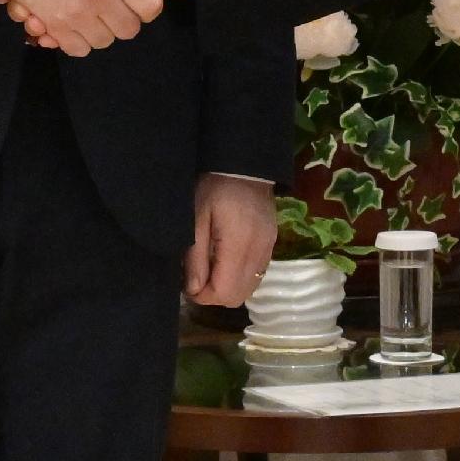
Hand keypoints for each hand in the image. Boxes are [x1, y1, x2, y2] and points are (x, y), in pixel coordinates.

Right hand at [0, 0, 167, 52]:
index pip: (150, 4)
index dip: (146, 1)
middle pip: (129, 29)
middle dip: (124, 19)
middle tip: (113, 4)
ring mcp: (75, 14)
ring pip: (104, 41)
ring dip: (100, 30)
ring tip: (92, 12)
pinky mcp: (55, 26)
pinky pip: (78, 48)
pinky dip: (78, 41)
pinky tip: (74, 23)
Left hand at [184, 176, 275, 305]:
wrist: (244, 164)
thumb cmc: (213, 187)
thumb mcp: (196, 219)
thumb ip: (195, 256)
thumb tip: (193, 289)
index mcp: (239, 245)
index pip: (225, 292)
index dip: (203, 296)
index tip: (188, 284)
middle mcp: (259, 252)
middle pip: (238, 296)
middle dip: (215, 294)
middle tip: (197, 278)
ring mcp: (268, 249)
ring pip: (250, 288)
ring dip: (228, 287)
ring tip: (211, 268)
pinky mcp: (272, 243)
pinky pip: (258, 274)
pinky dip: (241, 276)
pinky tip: (226, 260)